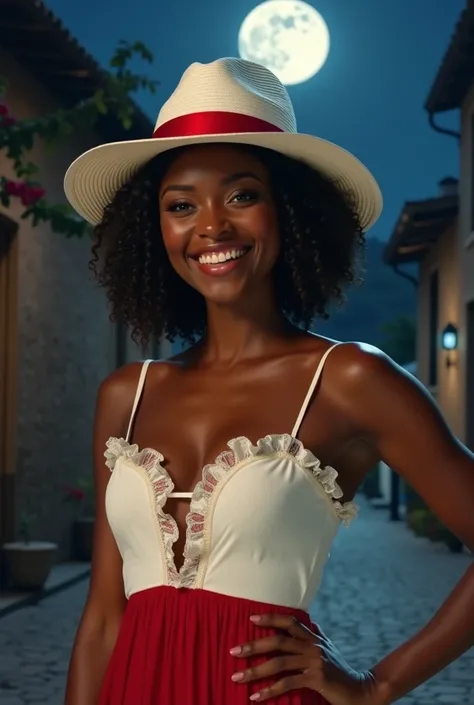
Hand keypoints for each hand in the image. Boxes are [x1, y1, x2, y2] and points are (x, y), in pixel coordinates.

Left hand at [229, 614, 382, 703]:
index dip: (270, 618)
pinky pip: (287, 684)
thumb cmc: (340, 671)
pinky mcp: (316, 679)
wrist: (362, 691)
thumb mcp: (326, 650)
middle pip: (278, 640)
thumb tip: (301, 625)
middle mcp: (313, 645)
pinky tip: (255, 696)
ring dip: (255, 670)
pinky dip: (268, 690)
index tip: (251, 619)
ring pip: (278, 662)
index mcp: (314, 637)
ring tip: (237, 676)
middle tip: (234, 650)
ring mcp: (314, 662)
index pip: (289, 622)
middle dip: (253, 645)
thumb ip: (313, 638)